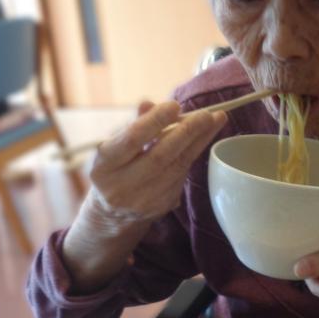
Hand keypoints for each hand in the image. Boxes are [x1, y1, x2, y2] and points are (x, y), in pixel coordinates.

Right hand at [87, 100, 226, 229]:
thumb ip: (133, 125)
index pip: (132, 139)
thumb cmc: (114, 169)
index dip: (155, 121)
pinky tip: (203, 138)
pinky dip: (193, 154)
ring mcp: (143, 200)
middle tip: (206, 114)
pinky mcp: (162, 206)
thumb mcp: (113, 147)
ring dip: (198, 141)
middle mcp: (121, 187)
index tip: (174, 105)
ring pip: (178, 166)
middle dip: (186, 132)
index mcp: (104, 166)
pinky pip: (182, 176)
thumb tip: (148, 104)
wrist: (112, 213)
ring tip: (214, 120)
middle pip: (161, 155)